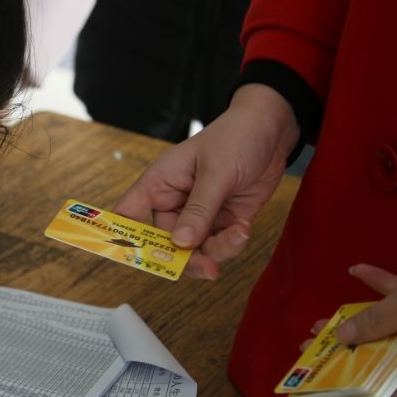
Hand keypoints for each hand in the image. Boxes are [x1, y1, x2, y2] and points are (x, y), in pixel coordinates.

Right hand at [114, 84, 298, 278]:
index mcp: (158, 184)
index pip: (128, 215)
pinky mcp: (221, 221)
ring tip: (240, 233)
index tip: (135, 260)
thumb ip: (199, 209)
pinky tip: (244, 228)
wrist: (272, 128)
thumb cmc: (235, 137)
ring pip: (195, 251)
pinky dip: (232, 244)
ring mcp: (198, 215)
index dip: (124, 239)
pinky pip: (219, 246)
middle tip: (208, 268)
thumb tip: (181, 243)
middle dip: (186, 259)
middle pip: (164, 244)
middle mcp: (174, 203)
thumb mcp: (217, 172)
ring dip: (217, 251)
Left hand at [326, 246, 396, 396]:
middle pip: (389, 360)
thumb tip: (346, 338)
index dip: (351, 385)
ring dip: (368, 322)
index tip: (320, 379)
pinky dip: (394, 295)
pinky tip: (361, 271)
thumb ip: (383, 318)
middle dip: (352, 349)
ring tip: (328, 317)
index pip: (387, 389)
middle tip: (315, 342)